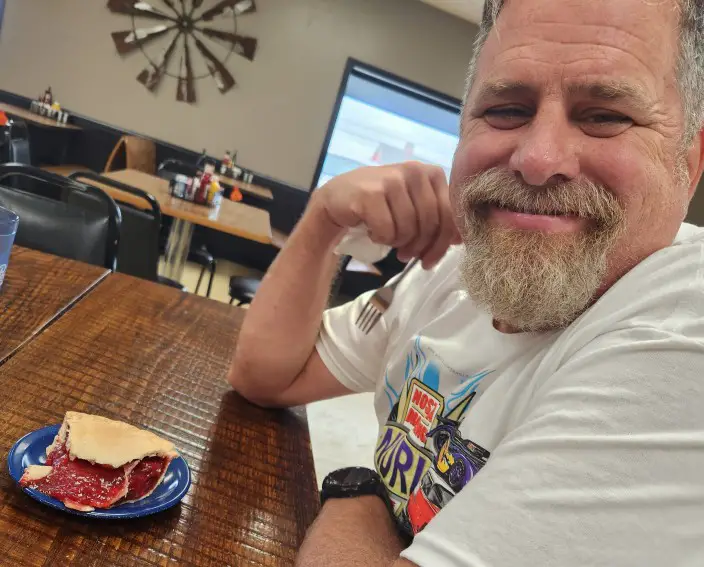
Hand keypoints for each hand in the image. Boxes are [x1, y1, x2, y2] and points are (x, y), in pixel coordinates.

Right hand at [308, 162, 461, 268]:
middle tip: (408, 257)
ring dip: (399, 244)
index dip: (443, 243)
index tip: (431, 259)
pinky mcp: (370, 193)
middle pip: (431, 223)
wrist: (336, 201)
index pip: (449, 214)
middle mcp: (414, 171)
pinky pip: (388, 231)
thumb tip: (460, 239)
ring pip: (409, 229)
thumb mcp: (412, 208)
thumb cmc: (379, 206)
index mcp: (431, 173)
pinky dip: (381, 239)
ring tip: (389, 241)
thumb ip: (437, 218)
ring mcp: (392, 179)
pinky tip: (372, 231)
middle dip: (421, 247)